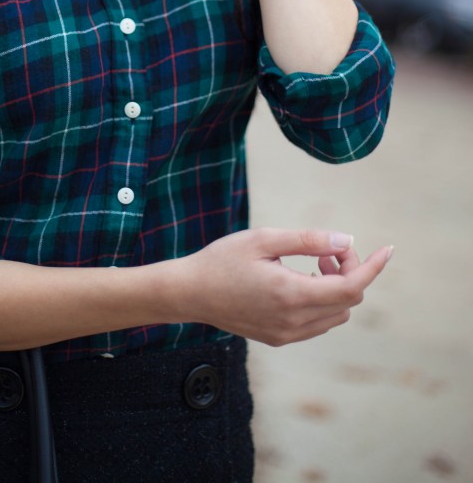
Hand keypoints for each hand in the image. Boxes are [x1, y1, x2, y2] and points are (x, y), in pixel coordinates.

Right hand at [180, 228, 392, 345]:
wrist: (190, 293)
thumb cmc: (223, 260)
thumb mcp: (264, 239)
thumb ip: (308, 240)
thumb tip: (346, 241)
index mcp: (291, 294)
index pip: (351, 287)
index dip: (373, 268)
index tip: (387, 249)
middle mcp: (293, 321)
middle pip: (348, 301)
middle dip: (350, 271)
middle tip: (328, 248)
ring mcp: (287, 334)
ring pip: (336, 315)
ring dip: (337, 287)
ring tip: (313, 262)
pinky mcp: (279, 338)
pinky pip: (318, 323)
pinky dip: (323, 300)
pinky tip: (302, 279)